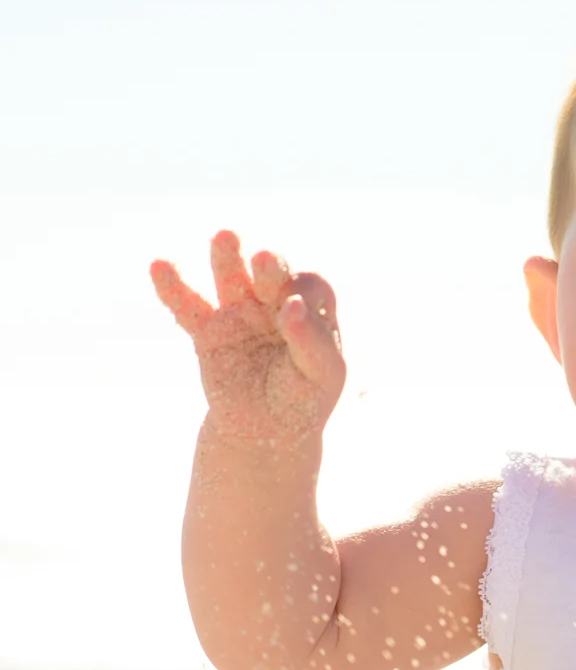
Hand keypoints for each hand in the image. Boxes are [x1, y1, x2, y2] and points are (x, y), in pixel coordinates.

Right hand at [151, 230, 346, 448]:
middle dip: (270, 268)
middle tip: (263, 261)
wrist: (265, 432)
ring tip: (224, 238)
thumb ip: (313, 341)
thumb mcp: (322, 375)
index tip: (292, 307)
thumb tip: (293, 306)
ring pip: (231, 278)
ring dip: (226, 257)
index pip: (311, 288)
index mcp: (312, 310)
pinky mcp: (207, 331)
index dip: (302, 291)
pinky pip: (188, 307)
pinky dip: (173, 288)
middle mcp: (275, 303)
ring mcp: (239, 313)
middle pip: (272, 273)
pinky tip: (159, 267)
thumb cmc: (303, 399)